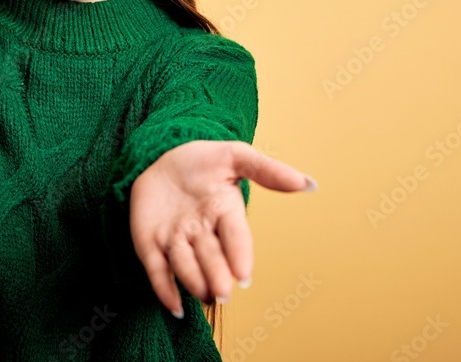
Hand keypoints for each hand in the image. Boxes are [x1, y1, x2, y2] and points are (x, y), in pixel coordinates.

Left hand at [129, 140, 316, 317]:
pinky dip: (165, 290)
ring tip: (204, 294)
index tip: (244, 274)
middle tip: (223, 293)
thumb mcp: (234, 156)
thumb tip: (309, 184)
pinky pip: (157, 270)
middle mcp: (203, 232)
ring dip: (194, 282)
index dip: (239, 254)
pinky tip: (174, 307)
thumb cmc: (202, 160)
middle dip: (217, 274)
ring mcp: (176, 239)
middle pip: (211, 256)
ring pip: (186, 265)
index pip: (235, 235)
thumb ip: (268, 171)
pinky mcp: (150, 245)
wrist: (160, 154)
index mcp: (225, 211)